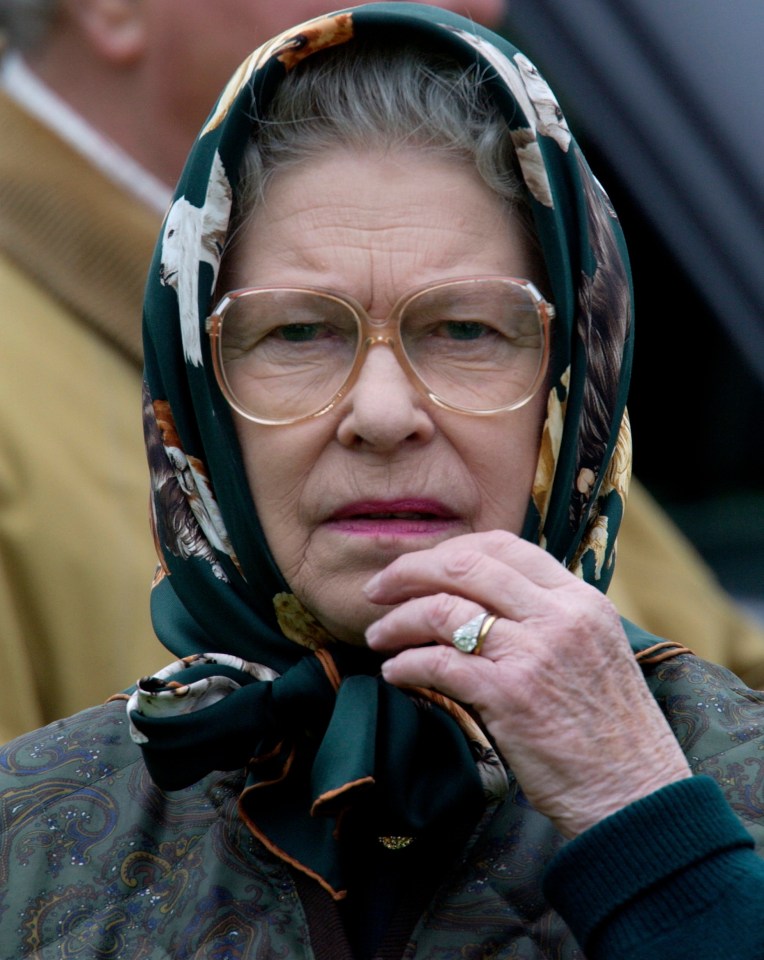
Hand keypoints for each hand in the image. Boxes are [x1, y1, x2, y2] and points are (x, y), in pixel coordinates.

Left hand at [364, 531, 691, 836]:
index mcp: (580, 598)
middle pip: (465, 565)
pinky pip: (439, 662)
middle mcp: (558, 615)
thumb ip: (548, 618)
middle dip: (409, 571)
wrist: (635, 792)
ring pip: (444, 609)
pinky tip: (395, 673)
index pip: (503, 545)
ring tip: (378, 637)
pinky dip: (406, 664)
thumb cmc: (611, 731)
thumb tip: (484, 602)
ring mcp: (534, 652)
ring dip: (398, 621)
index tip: (418, 568)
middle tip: (377, 590)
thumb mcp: (595, 650)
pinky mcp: (510, 694)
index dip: (449, 551)